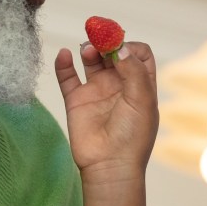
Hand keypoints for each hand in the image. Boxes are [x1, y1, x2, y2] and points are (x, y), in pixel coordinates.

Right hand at [55, 41, 158, 176]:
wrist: (109, 165)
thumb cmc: (132, 137)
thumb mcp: (143, 101)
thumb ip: (134, 71)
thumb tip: (122, 48)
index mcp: (140, 85)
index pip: (138, 54)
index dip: (130, 46)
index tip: (120, 49)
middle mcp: (119, 85)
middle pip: (113, 53)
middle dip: (107, 42)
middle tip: (99, 39)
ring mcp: (97, 92)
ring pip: (92, 60)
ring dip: (89, 49)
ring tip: (87, 50)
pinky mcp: (77, 100)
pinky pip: (67, 77)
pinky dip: (63, 63)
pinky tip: (63, 55)